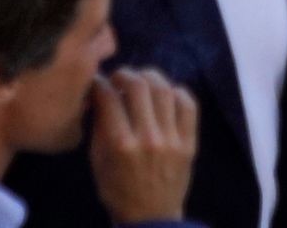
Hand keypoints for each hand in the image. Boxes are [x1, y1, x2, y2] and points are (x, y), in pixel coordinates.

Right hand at [89, 67, 197, 223]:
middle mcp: (148, 138)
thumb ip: (98, 127)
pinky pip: (188, 104)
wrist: (152, 220)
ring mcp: (172, 139)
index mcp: (121, 145)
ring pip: (164, 88)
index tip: (97, 81)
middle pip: (138, 85)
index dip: (99, 83)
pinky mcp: (189, 143)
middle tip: (119, 78)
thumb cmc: (118, 192)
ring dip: (149, 77)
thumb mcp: (98, 163)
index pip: (108, 97)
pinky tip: (166, 95)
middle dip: (124, 74)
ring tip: (142, 81)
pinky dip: (177, 92)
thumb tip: (99, 94)